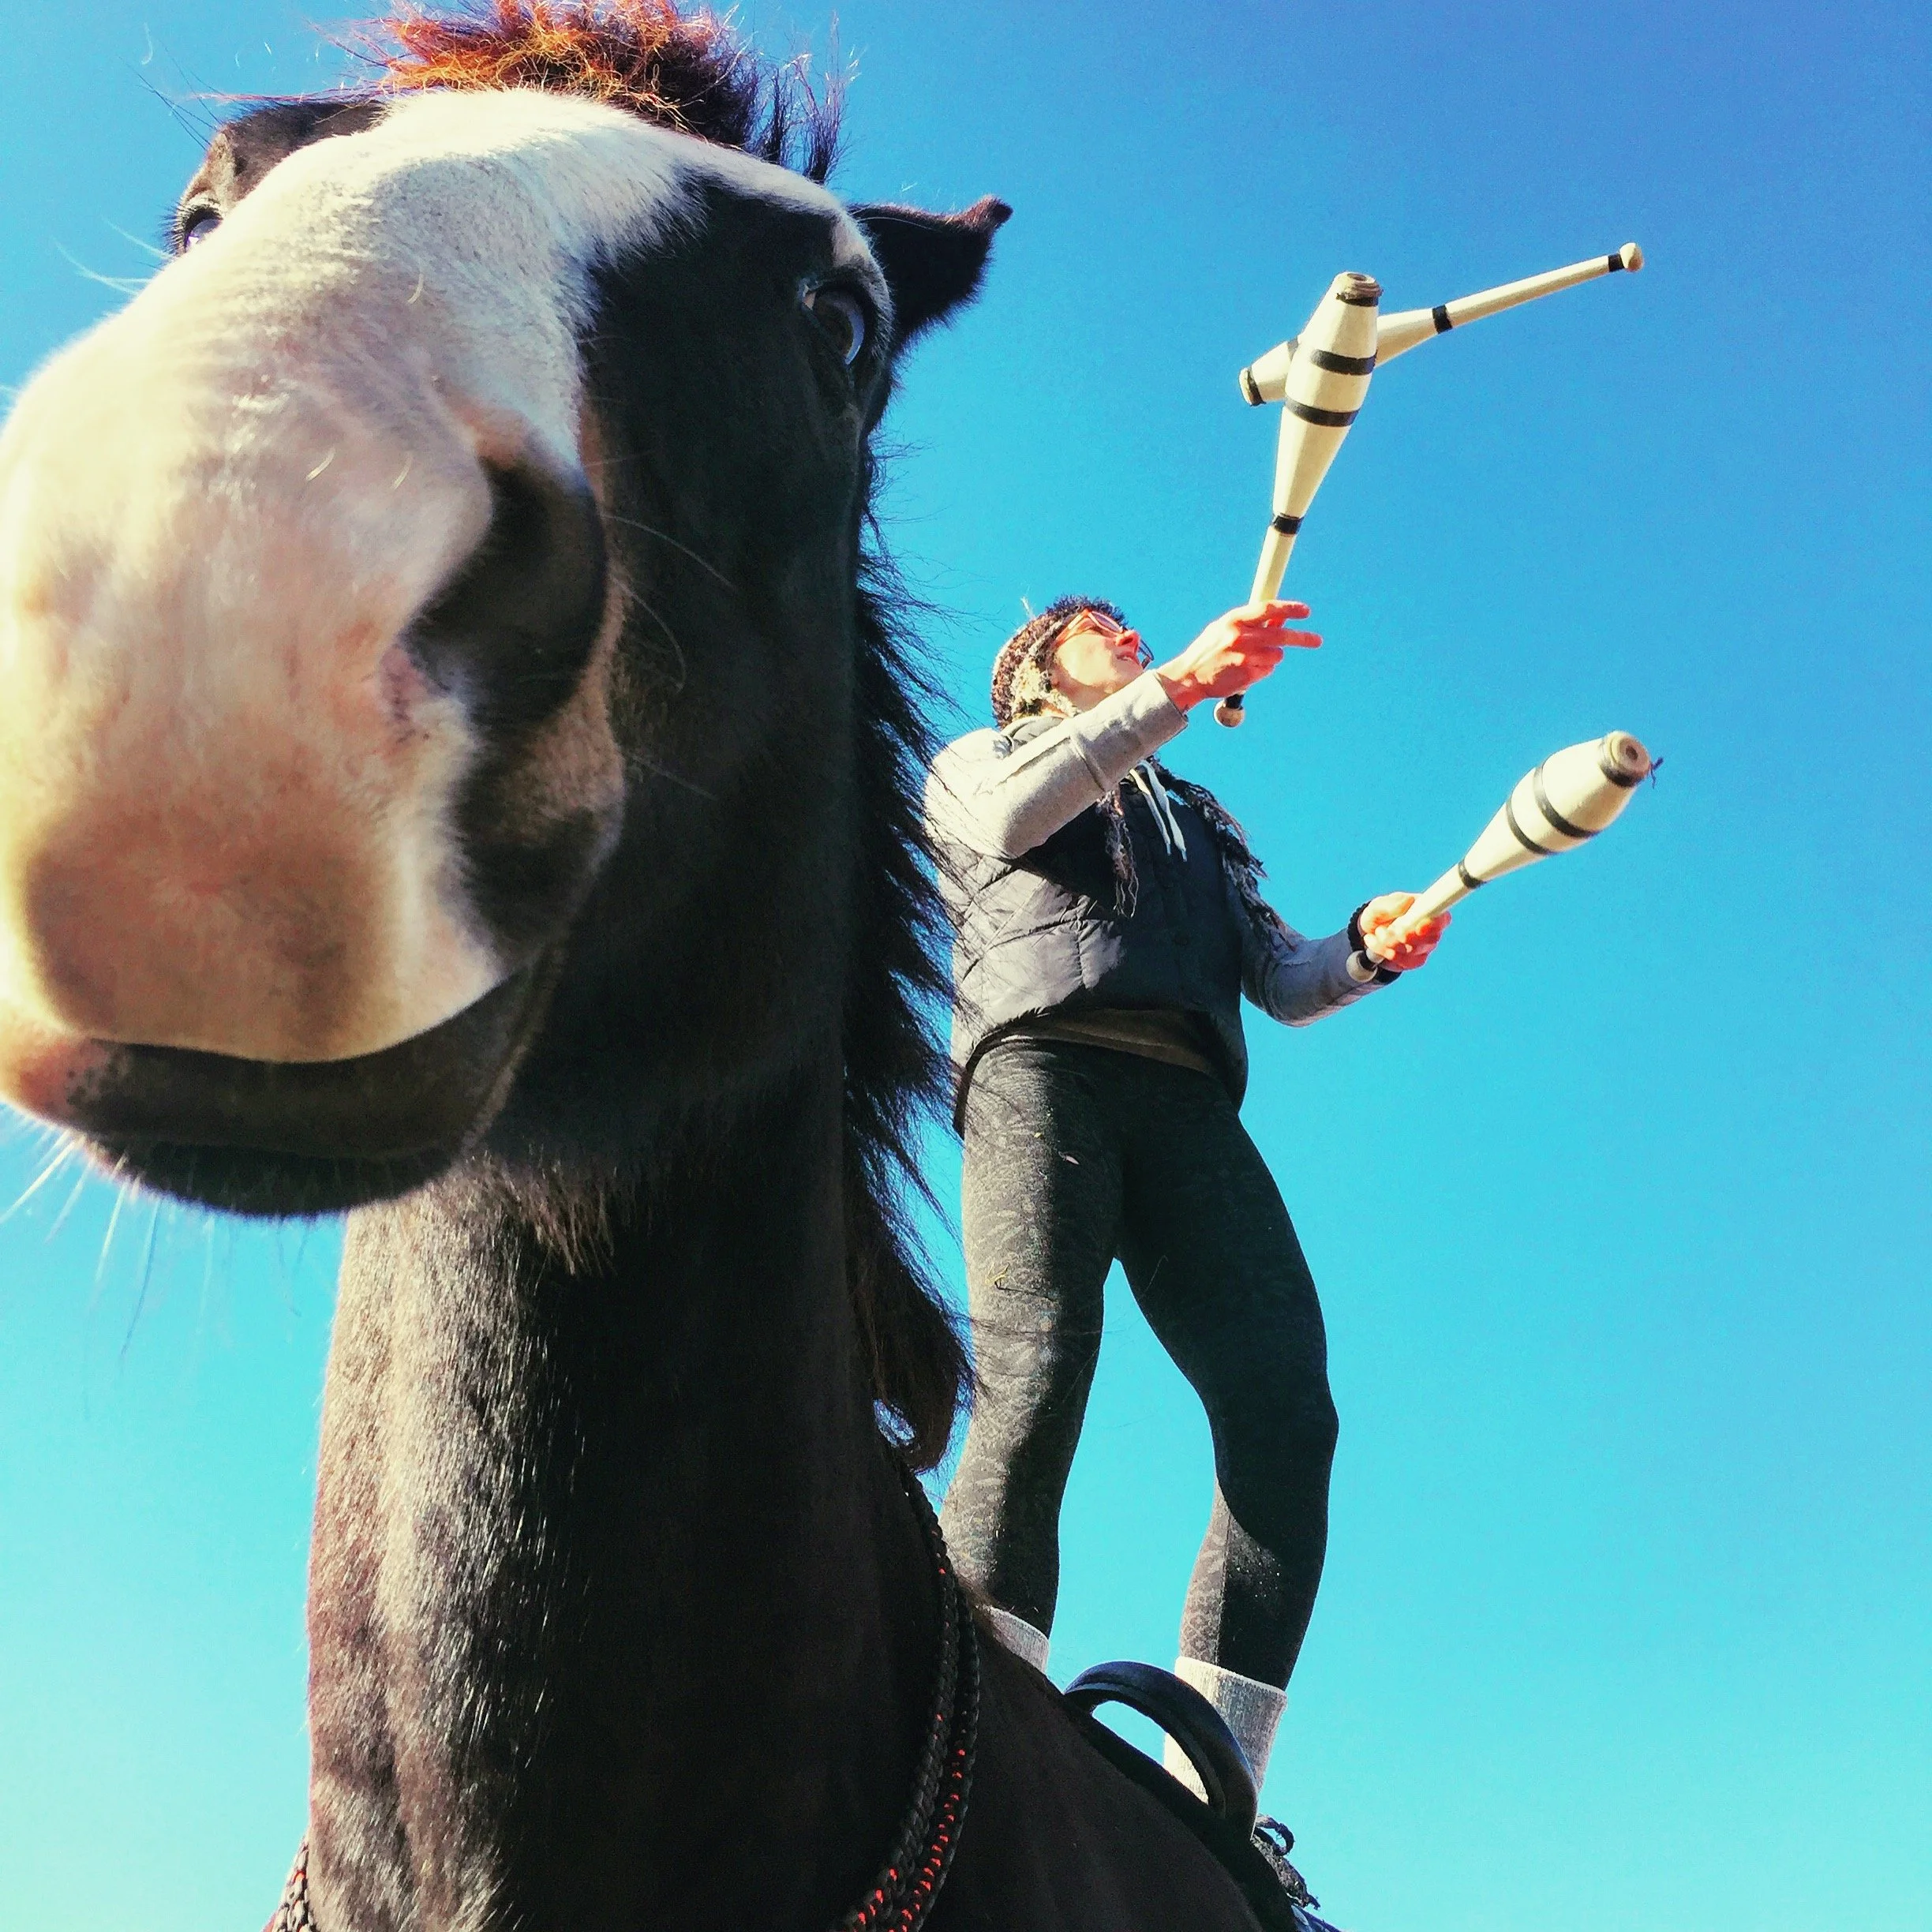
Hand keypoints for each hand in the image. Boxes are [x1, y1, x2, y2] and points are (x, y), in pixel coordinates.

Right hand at [1155, 601, 1320, 711]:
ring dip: (1271, 657)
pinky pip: (1268, 670)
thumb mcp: (1224, 629)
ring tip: (1250, 660)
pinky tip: (1245, 670)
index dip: (1289, 609)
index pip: (1268, 609)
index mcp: (1234, 620)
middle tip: (1317, 640)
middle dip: (1302, 638)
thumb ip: (1251, 623)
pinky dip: (1262, 670)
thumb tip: (1279, 619)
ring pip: (1276, 655)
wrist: (1189, 677)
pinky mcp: (1248, 674)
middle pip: (1281, 635)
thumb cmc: (1208, 650)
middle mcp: (1241, 636)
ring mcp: (1245, 656)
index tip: (1305, 611)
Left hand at [1358, 892, 1447, 969]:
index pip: (1443, 918)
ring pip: (1415, 952)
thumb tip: (1408, 901)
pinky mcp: (1415, 960)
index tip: (1419, 928)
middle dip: (1405, 937)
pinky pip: (1407, 963)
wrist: (1368, 934)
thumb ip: (1391, 904)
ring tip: (1378, 933)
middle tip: (1387, 930)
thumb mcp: (1378, 906)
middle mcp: (1430, 929)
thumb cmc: (1379, 915)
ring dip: (1392, 944)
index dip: (1434, 925)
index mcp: (1427, 910)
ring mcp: (1425, 946)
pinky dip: (1390, 955)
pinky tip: (1380, 946)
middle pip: (1430, 939)